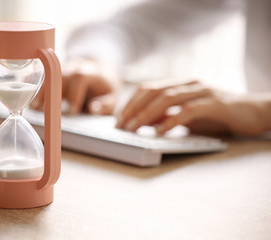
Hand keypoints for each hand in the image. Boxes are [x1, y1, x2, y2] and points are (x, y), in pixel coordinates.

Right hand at [30, 58, 119, 114]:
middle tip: (42, 109)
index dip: (74, 94)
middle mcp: (73, 67)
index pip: (79, 77)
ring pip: (47, 75)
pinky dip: (32, 84)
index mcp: (90, 71)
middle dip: (50, 91)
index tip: (72, 111)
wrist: (99, 69)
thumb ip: (106, 104)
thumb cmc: (104, 86)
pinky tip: (27, 97)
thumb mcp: (112, 96)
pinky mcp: (53, 72)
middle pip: (59, 75)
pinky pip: (40, 75)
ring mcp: (61, 69)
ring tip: (33, 106)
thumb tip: (93, 109)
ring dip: (39, 90)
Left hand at [116, 80, 270, 135]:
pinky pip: (187, 110)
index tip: (118, 119)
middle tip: (120, 126)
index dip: (130, 103)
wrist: (255, 112)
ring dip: (146, 115)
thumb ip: (169, 115)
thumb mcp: (188, 116)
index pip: (148, 88)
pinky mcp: (214, 102)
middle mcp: (188, 84)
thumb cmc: (219, 115)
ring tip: (133, 129)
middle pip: (153, 91)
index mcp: (181, 84)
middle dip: (133, 109)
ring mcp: (202, 91)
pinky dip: (170, 121)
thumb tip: (145, 122)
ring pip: (166, 98)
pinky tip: (159, 132)